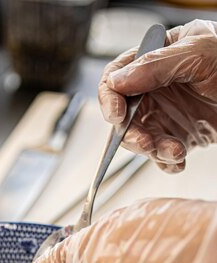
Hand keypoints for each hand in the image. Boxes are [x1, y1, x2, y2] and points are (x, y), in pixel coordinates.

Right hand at [98, 20, 216, 172]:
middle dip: (132, 135)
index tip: (118, 116)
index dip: (110, 100)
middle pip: (124, 117)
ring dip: (153, 151)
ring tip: (175, 152)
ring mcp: (165, 113)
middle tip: (147, 143)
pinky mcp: (178, 135)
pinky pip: (160, 156)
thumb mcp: (198, 53)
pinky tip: (179, 160)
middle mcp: (154, 88)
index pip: (115, 79)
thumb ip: (156, 65)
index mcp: (153, 60)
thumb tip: (117, 81)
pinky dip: (166, 163)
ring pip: (141, 140)